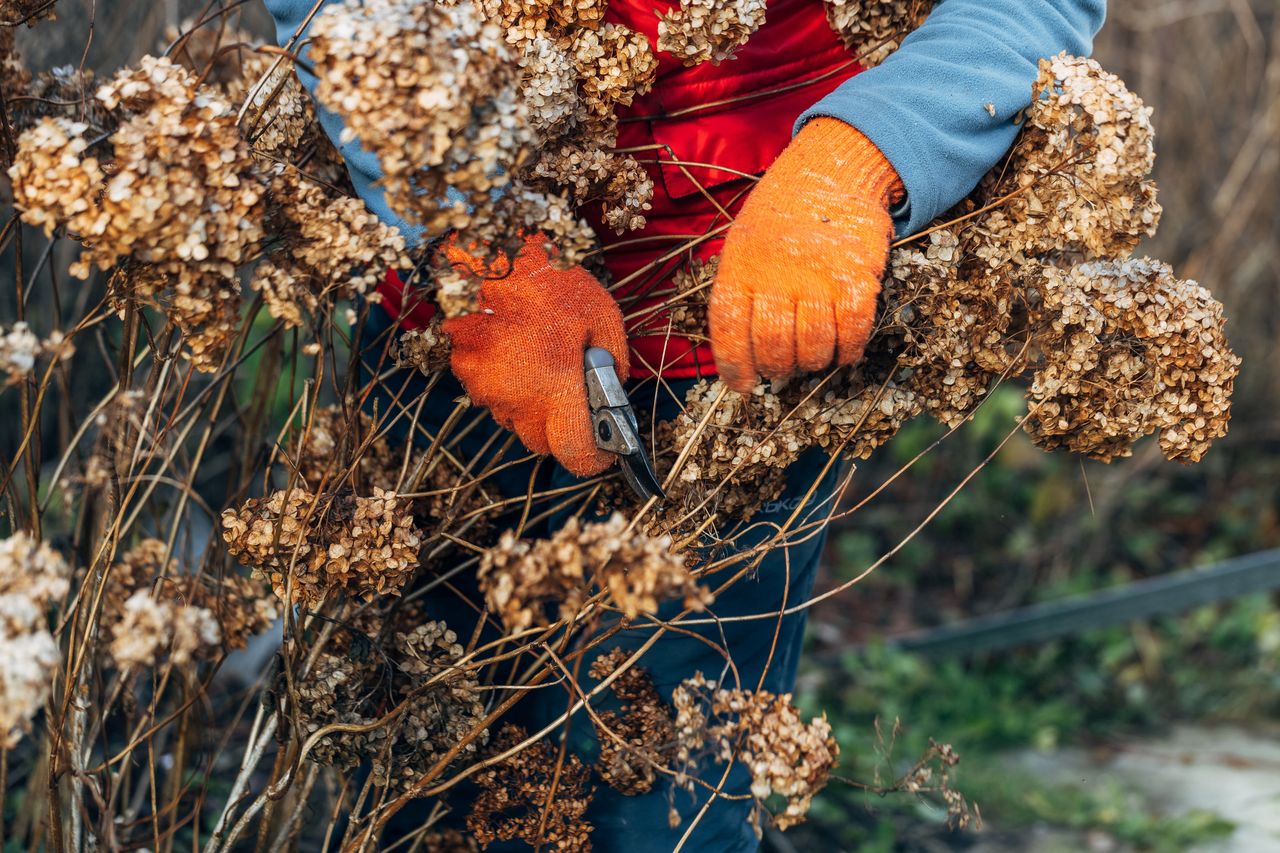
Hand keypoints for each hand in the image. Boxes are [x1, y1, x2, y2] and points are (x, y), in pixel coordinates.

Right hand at [442, 234, 629, 476]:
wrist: (490, 251)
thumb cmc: (550, 281)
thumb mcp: (603, 316)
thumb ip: (612, 364)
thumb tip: (610, 393)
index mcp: (557, 387)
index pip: (575, 454)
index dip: (593, 457)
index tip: (603, 450)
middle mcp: (517, 398)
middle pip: (543, 442)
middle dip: (561, 429)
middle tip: (572, 395)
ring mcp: (485, 389)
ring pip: (515, 420)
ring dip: (532, 406)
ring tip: (541, 363)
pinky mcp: (463, 373)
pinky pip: (493, 395)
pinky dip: (506, 385)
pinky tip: (515, 351)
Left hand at [710, 118, 902, 391]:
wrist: (832, 171)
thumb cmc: (783, 216)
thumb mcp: (744, 243)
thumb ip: (741, 292)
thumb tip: (743, 354)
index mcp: (740, 268)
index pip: (729, 332)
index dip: (735, 367)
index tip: (743, 386)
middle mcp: (776, 275)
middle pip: (774, 347)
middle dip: (779, 368)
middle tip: (784, 368)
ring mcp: (818, 278)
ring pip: (813, 348)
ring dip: (813, 362)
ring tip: (813, 356)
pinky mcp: (858, 278)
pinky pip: (853, 332)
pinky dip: (849, 350)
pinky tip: (844, 350)